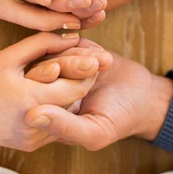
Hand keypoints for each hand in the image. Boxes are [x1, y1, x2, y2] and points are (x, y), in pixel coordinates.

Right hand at [0, 33, 111, 155]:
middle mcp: (35, 124)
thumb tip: (72, 35)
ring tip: (78, 76)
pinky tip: (58, 93)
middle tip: (94, 63)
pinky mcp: (29, 145)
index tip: (95, 55)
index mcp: (30, 99)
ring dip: (73, 97)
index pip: (76, 87)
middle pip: (75, 102)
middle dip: (85, 82)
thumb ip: (42, 43)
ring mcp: (32, 138)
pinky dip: (59, 109)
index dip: (88, 70)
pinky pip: (54, 126)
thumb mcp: (8, 57)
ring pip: (67, 116)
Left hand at [24, 46, 172, 150]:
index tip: (62, 71)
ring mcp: (63, 67)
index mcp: (46, 111)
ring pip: (57, 51)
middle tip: (94, 66)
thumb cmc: (118, 121)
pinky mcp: (76, 51)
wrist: (143, 98)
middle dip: (68, 63)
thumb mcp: (94, 132)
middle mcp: (50, 89)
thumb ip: (63, 127)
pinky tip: (105, 58)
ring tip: (105, 62)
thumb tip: (29, 118)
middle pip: (43, 66)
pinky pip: (71, 41)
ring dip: (82, 54)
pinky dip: (88, 47)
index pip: (31, 90)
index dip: (47, 77)